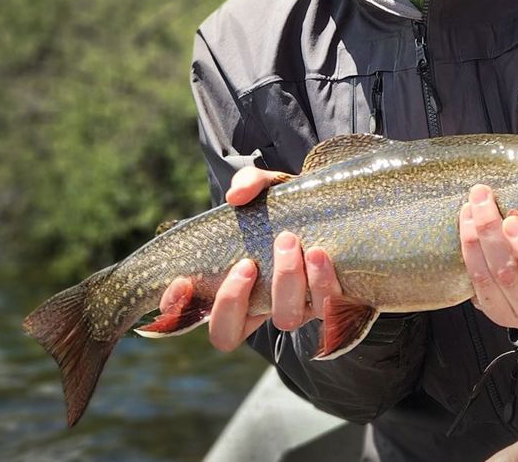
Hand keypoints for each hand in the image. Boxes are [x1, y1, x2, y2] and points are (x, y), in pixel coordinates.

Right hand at [159, 166, 341, 351]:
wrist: (341, 212)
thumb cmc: (293, 207)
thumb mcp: (269, 188)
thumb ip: (249, 183)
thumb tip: (236, 197)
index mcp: (233, 289)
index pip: (189, 319)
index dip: (177, 312)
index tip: (182, 281)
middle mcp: (260, 308)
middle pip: (227, 334)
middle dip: (233, 298)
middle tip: (248, 262)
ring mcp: (297, 309)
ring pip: (284, 319)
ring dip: (284, 282)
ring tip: (288, 241)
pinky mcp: (333, 303)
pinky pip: (328, 309)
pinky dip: (322, 282)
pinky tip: (320, 254)